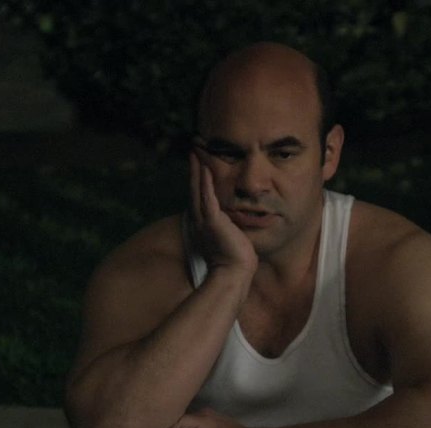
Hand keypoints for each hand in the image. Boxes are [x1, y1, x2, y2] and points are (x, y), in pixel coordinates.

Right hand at [190, 150, 257, 276]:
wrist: (234, 274)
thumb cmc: (236, 261)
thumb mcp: (231, 239)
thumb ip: (230, 229)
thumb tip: (237, 224)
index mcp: (205, 224)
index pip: (200, 197)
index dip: (198, 180)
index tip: (199, 164)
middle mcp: (201, 220)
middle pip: (194, 189)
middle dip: (194, 170)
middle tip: (193, 151)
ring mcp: (205, 220)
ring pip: (198, 190)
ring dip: (197, 170)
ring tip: (196, 152)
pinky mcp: (213, 221)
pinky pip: (207, 197)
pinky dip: (205, 182)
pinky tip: (205, 168)